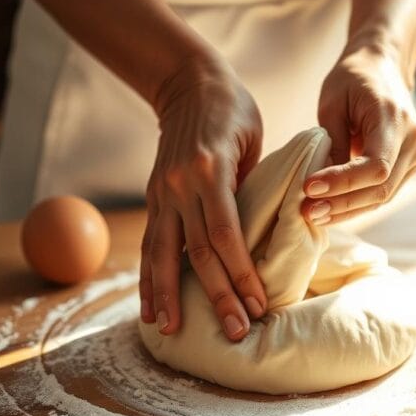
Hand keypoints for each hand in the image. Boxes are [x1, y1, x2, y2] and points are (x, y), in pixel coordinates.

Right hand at [139, 56, 266, 340]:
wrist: (189, 82)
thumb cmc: (234, 112)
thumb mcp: (254, 142)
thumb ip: (254, 187)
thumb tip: (266, 235)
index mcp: (210, 171)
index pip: (226, 234)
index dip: (241, 272)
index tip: (258, 303)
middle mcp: (180, 185)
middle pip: (198, 252)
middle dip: (217, 295)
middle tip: (236, 331)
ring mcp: (162, 192)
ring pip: (163, 254)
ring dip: (170, 297)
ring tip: (174, 332)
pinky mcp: (154, 197)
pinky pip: (151, 245)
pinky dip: (149, 279)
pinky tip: (151, 308)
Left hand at [302, 42, 415, 223]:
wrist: (383, 66)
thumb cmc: (353, 78)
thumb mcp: (332, 103)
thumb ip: (332, 144)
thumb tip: (323, 186)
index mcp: (394, 118)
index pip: (375, 165)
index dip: (343, 182)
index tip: (309, 188)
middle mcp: (415, 139)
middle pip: (381, 187)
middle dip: (342, 203)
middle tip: (307, 211)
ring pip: (383, 196)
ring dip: (348, 209)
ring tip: (315, 214)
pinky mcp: (414, 163)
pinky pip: (385, 191)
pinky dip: (358, 202)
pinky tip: (333, 208)